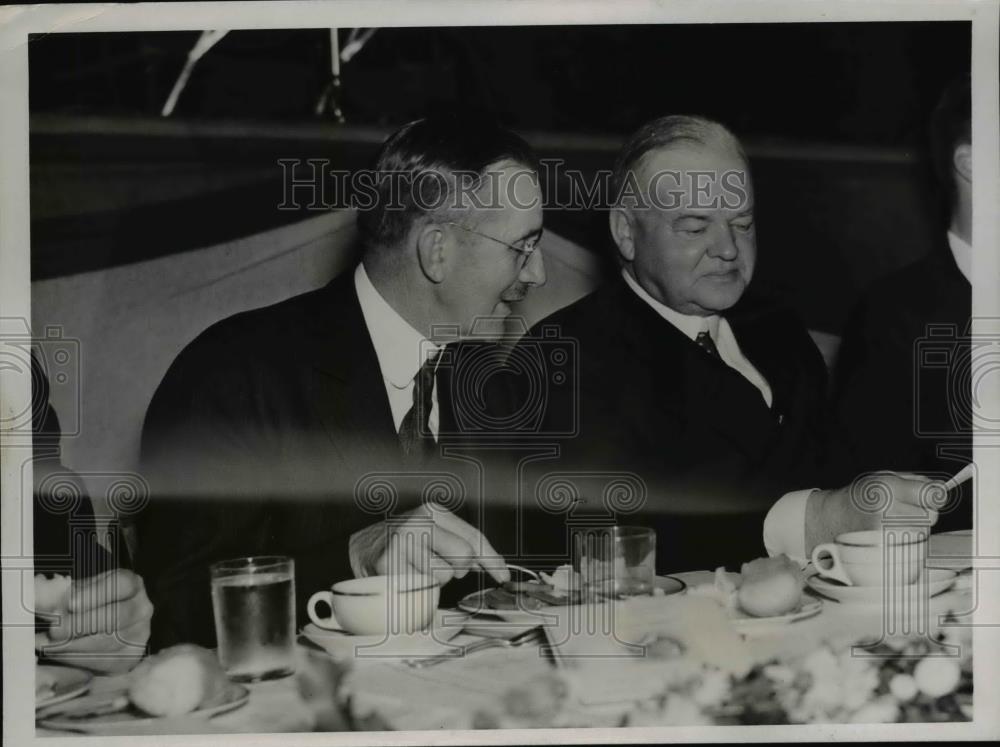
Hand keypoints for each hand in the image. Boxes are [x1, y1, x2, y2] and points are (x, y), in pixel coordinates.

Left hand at [35, 569, 153, 673]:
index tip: (71, 604)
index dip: (96, 594)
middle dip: (81, 624)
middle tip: (54, 630)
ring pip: (109, 642)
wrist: (102, 628)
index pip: (121, 584)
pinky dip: (77, 659)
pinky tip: (59, 654)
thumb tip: (38, 597)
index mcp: (132, 585)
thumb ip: (61, 594)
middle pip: (117, 616)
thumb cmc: (88, 605)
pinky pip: (104, 661)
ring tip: (48, 644)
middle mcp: (142, 608)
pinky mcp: (130, 658)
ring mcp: (139, 635)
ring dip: (74, 645)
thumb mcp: (78, 592)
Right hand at [349, 502, 509, 585]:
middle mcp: (418, 521)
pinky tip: (405, 577)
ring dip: (434, 580)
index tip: (503, 575)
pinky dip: (418, 589)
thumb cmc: (401, 542)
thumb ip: (461, 544)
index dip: (492, 560)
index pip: (473, 537)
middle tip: (436, 564)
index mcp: (432, 510)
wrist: (359, 548)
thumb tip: (494, 565)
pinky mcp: (390, 563)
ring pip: (444, 576)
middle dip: (457, 569)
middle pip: (464, 556)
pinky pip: (422, 587)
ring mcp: (403, 541)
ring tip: (416, 569)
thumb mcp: (432, 532)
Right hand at [805, 471, 943, 554]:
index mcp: (888, 487)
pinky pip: (913, 546)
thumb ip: (914, 482)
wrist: (830, 520)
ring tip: (889, 523)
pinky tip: (888, 536)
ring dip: (913, 528)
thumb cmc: (859, 498)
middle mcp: (888, 510)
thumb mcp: (883, 477)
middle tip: (898, 510)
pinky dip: (907, 542)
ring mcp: (887, 533)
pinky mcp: (886, 550)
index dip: (934, 495)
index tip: (929, 496)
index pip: (935, 495)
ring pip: (923, 532)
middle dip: (921, 512)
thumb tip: (942, 491)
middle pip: (932, 515)